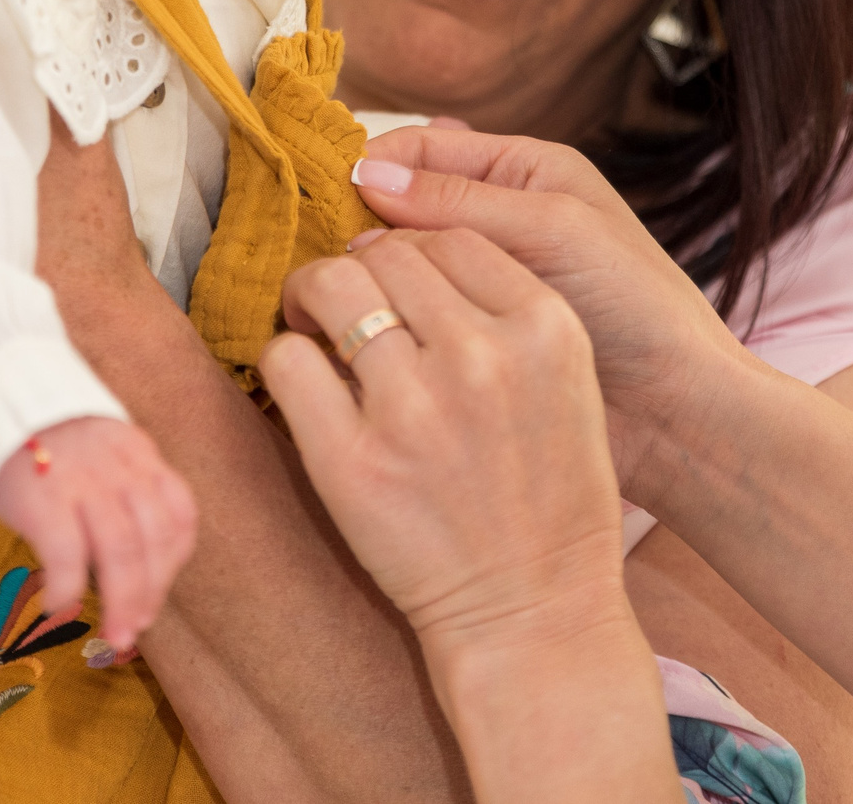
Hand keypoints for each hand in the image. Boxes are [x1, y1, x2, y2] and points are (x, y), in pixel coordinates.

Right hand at [0, 417, 198, 654]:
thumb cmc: (49, 452)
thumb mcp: (102, 457)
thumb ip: (125, 499)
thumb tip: (135, 579)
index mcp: (139, 453)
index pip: (179, 514)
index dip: (172, 564)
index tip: (153, 599)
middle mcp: (118, 465)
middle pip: (153, 537)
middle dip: (149, 593)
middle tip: (133, 631)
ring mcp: (82, 480)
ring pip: (121, 548)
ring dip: (122, 601)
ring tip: (113, 634)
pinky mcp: (43, 498)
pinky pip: (66, 553)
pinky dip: (68, 587)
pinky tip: (58, 604)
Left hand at [262, 232, 679, 803]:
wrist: (535, 613)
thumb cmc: (552, 499)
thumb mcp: (568, 383)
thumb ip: (508, 316)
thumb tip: (417, 256)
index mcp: (545, 327)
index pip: (452, 239)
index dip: (412, 253)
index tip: (395, 282)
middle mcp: (482, 355)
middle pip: (387, 254)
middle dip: (358, 269)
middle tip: (342, 302)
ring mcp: (413, 407)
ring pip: (329, 288)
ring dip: (310, 300)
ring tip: (312, 327)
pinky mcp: (350, 460)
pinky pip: (287, 361)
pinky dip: (285, 362)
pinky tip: (304, 387)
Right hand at [345, 128, 755, 493]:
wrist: (679, 412)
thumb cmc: (637, 306)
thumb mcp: (553, 233)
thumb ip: (462, 204)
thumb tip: (365, 176)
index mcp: (524, 171)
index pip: (422, 147)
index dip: (366, 166)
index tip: (312, 195)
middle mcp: (500, 218)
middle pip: (403, 203)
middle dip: (352, 220)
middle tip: (298, 249)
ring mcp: (486, 282)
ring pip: (404, 262)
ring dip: (363, 273)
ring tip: (311, 291)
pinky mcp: (478, 337)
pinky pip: (417, 315)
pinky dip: (383, 317)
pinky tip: (349, 332)